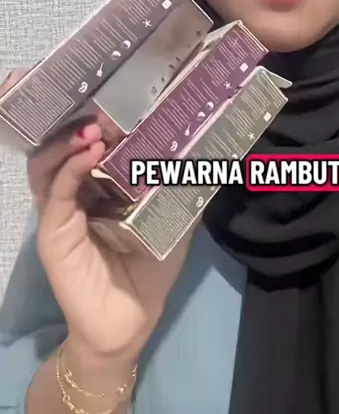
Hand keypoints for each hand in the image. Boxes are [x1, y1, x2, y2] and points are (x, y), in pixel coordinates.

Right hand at [2, 68, 194, 364]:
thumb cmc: (149, 271)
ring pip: (50, 163)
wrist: (130, 324)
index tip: (113, 90)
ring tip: (94, 124)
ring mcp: (60, 212)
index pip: (88, 141)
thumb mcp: (174, 220)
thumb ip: (185, 187)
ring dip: (69, 139)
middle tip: (95, 95)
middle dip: (73, 117)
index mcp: (97, 185)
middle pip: (62, 144)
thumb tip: (214, 148)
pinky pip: (56, 194)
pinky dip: (70, 169)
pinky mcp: (54, 234)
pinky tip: (89, 152)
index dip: (95, 115)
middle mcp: (74, 192)